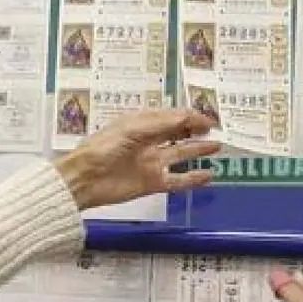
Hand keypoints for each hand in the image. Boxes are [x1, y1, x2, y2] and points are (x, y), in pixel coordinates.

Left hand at [54, 109, 219, 210]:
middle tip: (215, 130)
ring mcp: (151, 163)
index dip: (191, 117)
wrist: (84, 179)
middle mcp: (149, 142)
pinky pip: (176, 181)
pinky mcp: (152, 184)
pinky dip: (192, 179)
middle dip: (196, 129)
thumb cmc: (104, 148)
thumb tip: (191, 118)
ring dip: (198, 150)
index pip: (172, 117)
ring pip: (180, 155)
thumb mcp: (133, 129)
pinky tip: (209, 175)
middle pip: (178, 133)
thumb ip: (163, 123)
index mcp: (142, 124)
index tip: (209, 121)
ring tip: (217, 147)